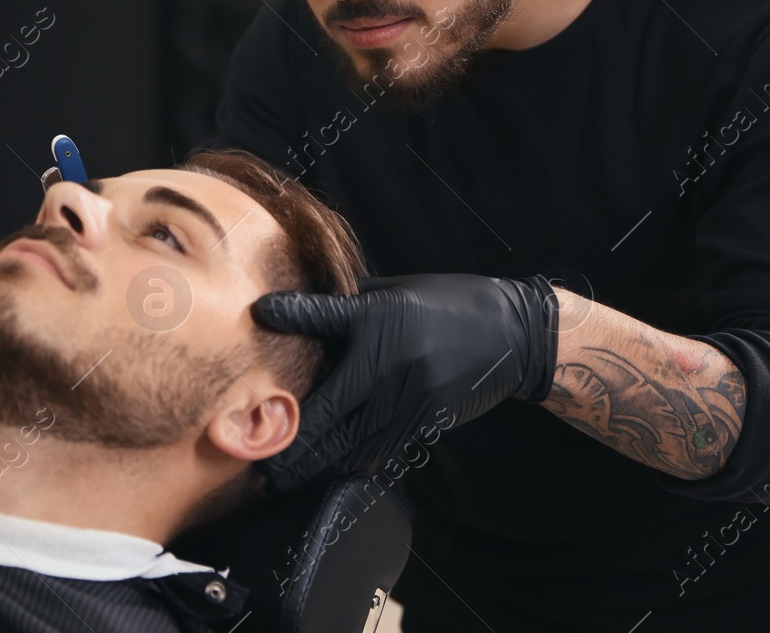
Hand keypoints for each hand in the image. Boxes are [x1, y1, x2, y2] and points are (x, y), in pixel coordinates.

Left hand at [249, 271, 560, 492]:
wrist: (514, 333)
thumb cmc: (450, 302)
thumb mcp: (398, 290)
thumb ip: (350, 303)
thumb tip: (302, 305)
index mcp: (381, 321)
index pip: (325, 319)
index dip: (291, 323)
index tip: (255, 330)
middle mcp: (391, 364)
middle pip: (329, 412)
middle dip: (292, 443)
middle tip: (259, 462)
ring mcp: (410, 399)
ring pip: (352, 443)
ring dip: (316, 464)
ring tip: (283, 479)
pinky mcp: (426, 421)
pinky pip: (381, 450)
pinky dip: (351, 463)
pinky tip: (327, 472)